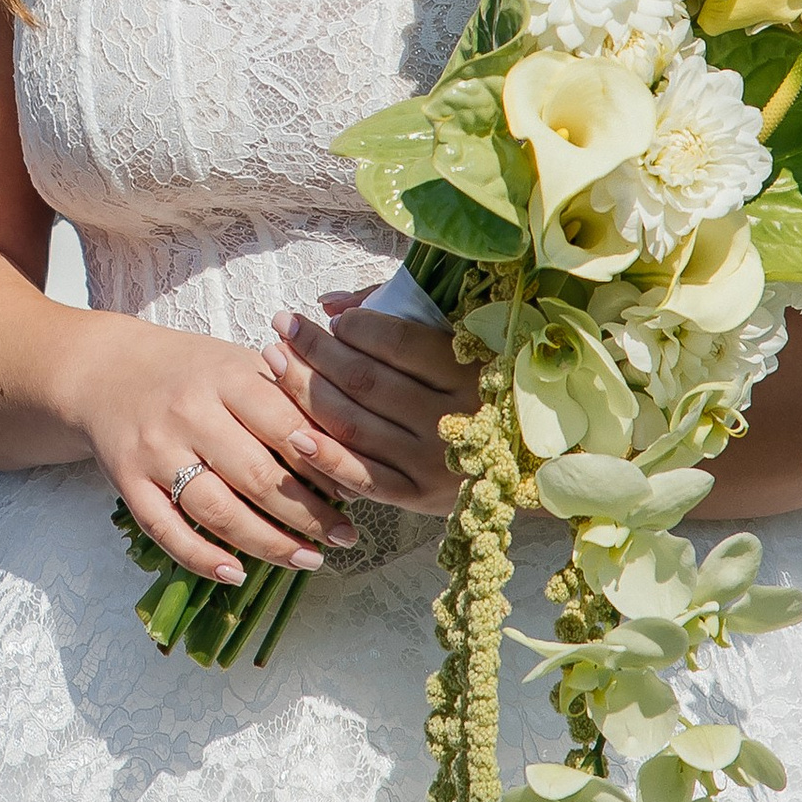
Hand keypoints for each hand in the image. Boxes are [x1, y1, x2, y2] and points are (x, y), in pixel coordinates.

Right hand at [60, 313, 359, 583]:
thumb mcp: (237, 364)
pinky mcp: (127, 482)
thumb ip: (287, 395)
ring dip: (269, 544)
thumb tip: (345, 446)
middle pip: (257, 476)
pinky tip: (237, 574)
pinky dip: (202, 558)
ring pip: (218, 511)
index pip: (285, 426)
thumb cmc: (188, 372)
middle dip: (309, 514)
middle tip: (343, 536)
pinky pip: (166, 531)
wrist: (105, 372)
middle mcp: (188, 412)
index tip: (354, 491)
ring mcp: (155, 450)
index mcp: (224, 376)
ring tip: (309, 560)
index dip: (324, 464)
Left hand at [262, 291, 472, 518]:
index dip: (357, 327)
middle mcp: (452, 419)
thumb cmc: (482, 386)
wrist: (526, 461)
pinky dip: (327, 458)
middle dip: (315, 351)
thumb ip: (397, 315)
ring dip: (307, 393)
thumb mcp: (459, 344)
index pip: (400, 344)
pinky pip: (365, 478)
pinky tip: (294, 435)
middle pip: (367, 382)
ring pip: (356, 426)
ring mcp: (434, 462)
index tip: (328, 317)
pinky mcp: (419, 497)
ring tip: (275, 361)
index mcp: (468, 373)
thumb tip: (332, 303)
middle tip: (280, 326)